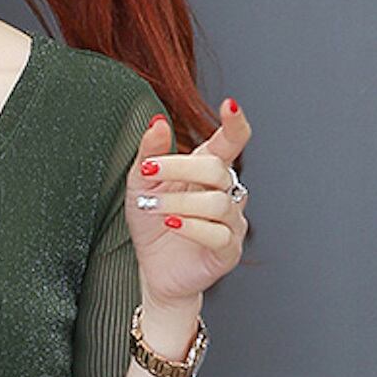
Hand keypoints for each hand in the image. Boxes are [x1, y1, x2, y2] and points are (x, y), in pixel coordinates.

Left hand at [125, 97, 251, 308]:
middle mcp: (226, 194)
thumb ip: (149, 154)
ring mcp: (231, 223)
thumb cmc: (153, 226)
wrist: (153, 270)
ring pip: (217, 203)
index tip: (230, 105)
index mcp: (209, 172)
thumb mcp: (142, 186)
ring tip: (153, 208)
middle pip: (217, 169)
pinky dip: (193, 227)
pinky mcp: (227, 251)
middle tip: (149, 172)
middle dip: (180, 167)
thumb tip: (157, 122)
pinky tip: (172, 224)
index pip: (231, 142)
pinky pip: (218, 234)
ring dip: (179, 202)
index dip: (235, 124)